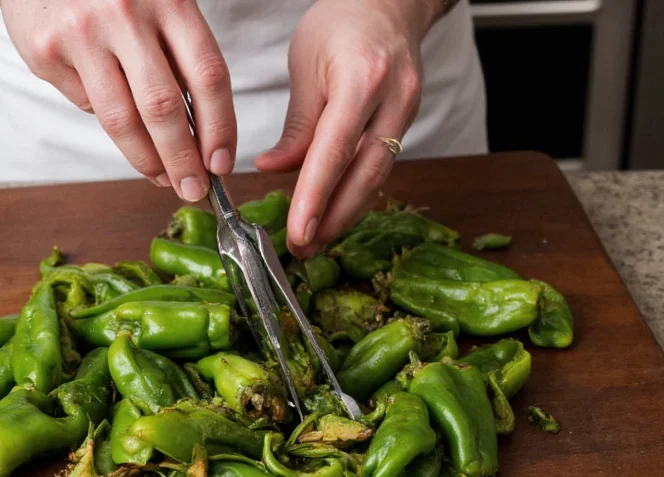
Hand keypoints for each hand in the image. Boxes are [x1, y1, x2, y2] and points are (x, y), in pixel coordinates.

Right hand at [0, 0, 235, 200]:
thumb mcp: (160, 4)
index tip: (221, 162)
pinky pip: (87, 104)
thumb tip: (202, 134)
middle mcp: (125, 13)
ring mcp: (82, 33)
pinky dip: (106, 117)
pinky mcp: (46, 51)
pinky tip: (115, 110)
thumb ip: (179, 56)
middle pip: (164, 108)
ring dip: (147, 160)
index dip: (220, 127)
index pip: (208, 76)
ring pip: (121, 119)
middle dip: (183, 160)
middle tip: (194, 188)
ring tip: (163, 177)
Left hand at [255, 0, 445, 257]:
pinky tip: (334, 214)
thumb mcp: (306, 65)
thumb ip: (296, 125)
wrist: (389, 4)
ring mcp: (406, 113)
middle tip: (303, 248)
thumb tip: (273, 170)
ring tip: (314, 241)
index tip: (298, 230)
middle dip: (334, 218)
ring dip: (345, 214)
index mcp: (363, 78)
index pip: (336, 150)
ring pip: (377, 177)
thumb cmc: (341, 24)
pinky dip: (356, 194)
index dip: (316, 196)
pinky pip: (380, 167)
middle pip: (365, 174)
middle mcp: (394, 100)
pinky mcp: (407, 125)